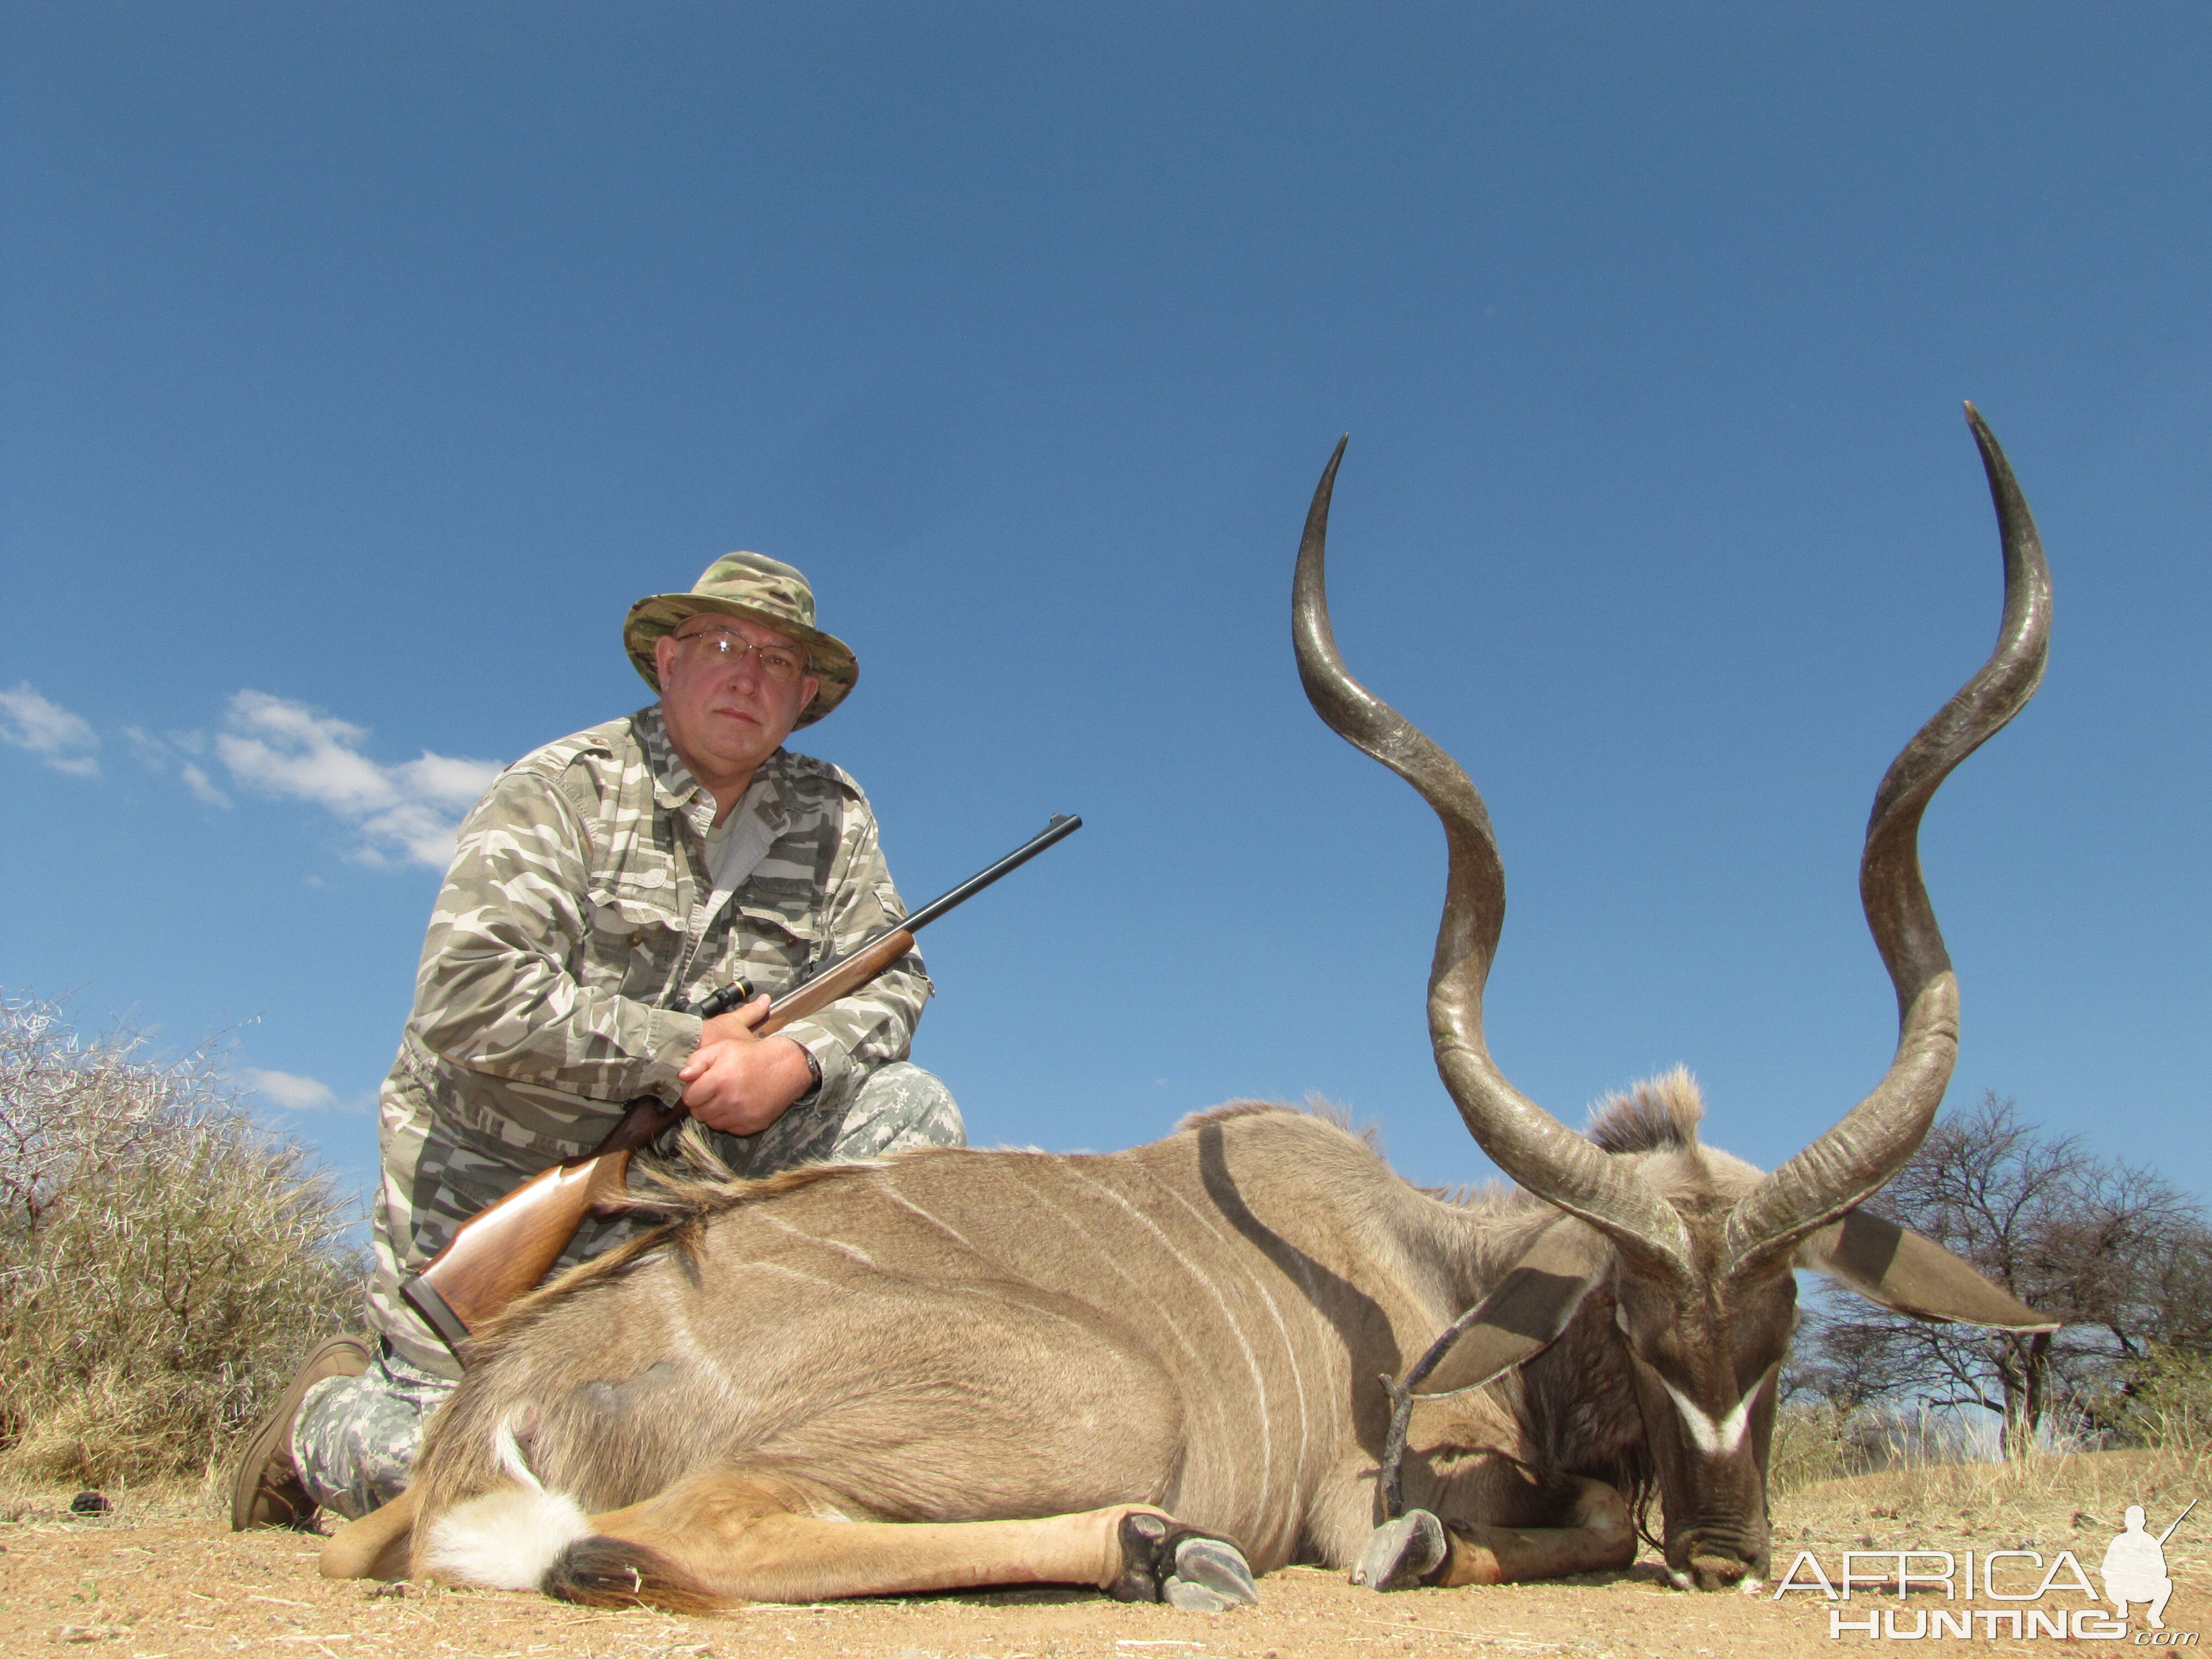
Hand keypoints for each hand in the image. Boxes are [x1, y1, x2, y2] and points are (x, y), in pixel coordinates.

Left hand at [678, 995, 816, 1134]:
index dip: (692, 1091)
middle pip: (699, 1114)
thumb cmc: (750, 1055)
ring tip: (724, 1098)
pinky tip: (736, 1106)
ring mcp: (742, 1115)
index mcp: (719, 1080)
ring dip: (714, 1113)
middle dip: (702, 1103)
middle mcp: (730, 1101)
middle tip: (712, 1092)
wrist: (786, 1066)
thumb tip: (682, 1076)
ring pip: (713, 1124)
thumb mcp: (723, 1048)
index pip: (689, 1098)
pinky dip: (729, 1120)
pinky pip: (730, 1129)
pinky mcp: (752, 1125)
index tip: (701, 1085)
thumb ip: (698, 1060)